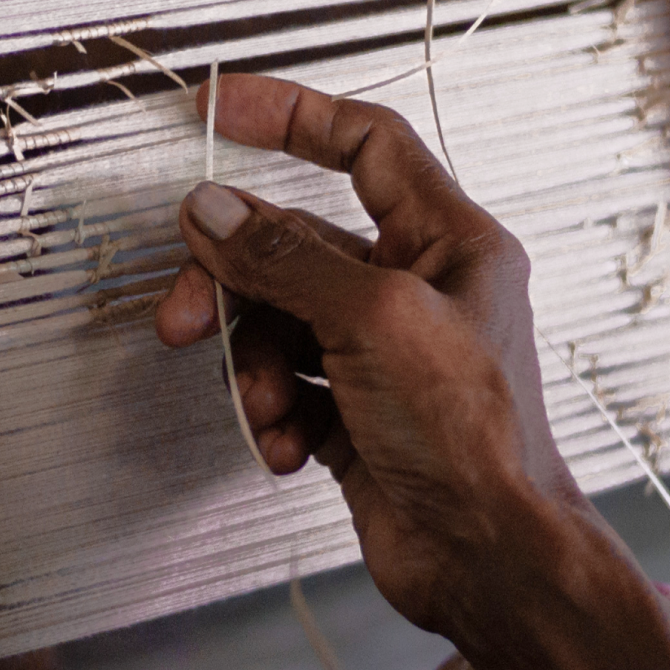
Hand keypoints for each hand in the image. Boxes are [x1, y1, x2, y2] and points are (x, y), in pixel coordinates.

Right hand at [156, 74, 669, 669]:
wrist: (485, 557)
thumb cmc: (473, 439)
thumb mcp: (373, 321)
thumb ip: (286, 260)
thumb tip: (215, 212)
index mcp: (448, 242)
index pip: (363, 145)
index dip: (289, 117)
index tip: (217, 112)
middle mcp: (413, 289)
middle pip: (292, 246)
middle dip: (233, 283)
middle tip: (186, 312)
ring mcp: (378, 352)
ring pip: (274, 322)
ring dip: (254, 366)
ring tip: (266, 404)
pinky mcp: (350, 410)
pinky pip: (281, 386)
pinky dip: (272, 414)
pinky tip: (287, 443)